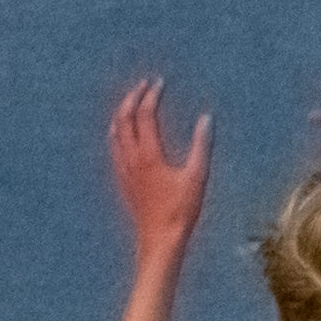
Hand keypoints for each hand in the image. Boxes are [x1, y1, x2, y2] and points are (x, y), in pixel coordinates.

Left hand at [107, 79, 209, 264]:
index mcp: (149, 155)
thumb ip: (202, 144)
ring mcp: (123, 170)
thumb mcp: (198, 175)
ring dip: (122, 112)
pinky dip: (117, 131)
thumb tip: (206, 118)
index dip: (150, 95)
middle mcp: (131, 160)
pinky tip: (122, 131)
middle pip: (123, 119)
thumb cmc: (182, 209)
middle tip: (143, 85)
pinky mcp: (122, 180)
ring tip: (131, 100)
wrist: (160, 238)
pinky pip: (114, 148)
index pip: (145, 115)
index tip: (159, 82)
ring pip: (114, 133)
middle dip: (131, 98)